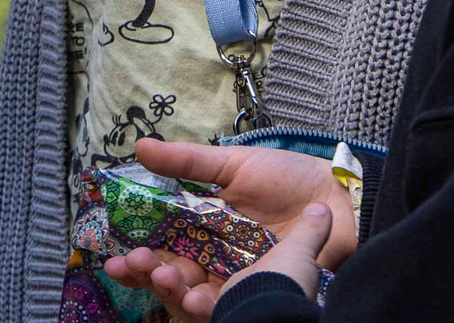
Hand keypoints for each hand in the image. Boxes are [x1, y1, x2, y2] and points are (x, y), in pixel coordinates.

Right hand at [98, 138, 355, 316]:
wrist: (337, 196)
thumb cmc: (287, 176)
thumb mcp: (233, 164)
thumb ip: (187, 162)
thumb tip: (140, 147)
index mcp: (205, 230)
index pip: (164, 250)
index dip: (140, 258)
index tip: (116, 258)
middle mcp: (217, 259)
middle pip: (174, 277)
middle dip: (149, 278)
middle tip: (129, 267)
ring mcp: (239, 278)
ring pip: (196, 295)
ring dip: (174, 293)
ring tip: (162, 280)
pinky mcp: (262, 291)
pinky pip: (232, 304)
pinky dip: (210, 305)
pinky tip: (197, 299)